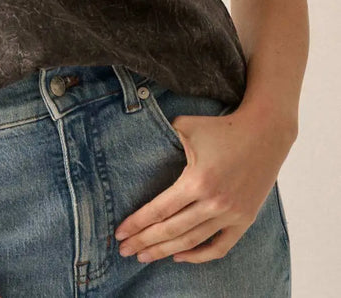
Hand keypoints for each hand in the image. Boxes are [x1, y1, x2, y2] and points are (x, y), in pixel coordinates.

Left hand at [113, 106, 294, 263]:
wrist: (264, 132)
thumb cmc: (221, 128)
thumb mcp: (186, 126)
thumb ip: (162, 138)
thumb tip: (138, 145)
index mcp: (197, 180)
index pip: (160, 210)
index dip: (138, 223)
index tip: (119, 233)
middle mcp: (213, 202)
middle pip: (171, 230)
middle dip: (144, 242)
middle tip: (124, 250)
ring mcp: (231, 214)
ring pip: (191, 241)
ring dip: (165, 251)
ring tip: (144, 257)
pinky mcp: (245, 220)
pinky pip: (219, 247)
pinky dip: (199, 255)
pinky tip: (179, 256)